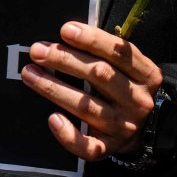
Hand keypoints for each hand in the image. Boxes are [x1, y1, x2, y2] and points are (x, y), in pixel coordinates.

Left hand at [21, 21, 163, 161]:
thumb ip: (105, 52)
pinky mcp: (110, 147)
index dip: (91, 39)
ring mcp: (124, 126)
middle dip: (64, 60)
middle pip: (100, 75)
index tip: (65, 30)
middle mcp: (137, 100)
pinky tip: (53, 119)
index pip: (119, 52)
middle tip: (38, 51)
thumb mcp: (128, 67)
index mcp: (146, 74)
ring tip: (30, 74)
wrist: (145, 128)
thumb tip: (68, 34)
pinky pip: (88, 146)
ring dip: (54, 88)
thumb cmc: (126, 87)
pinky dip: (69, 134)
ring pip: (87, 106)